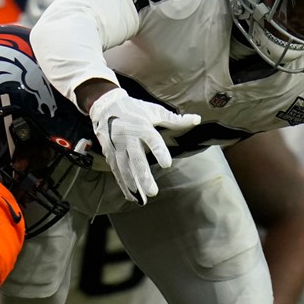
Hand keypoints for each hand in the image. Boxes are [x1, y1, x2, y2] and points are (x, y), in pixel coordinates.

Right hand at [88, 87, 198, 204]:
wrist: (106, 106)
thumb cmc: (134, 109)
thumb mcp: (155, 111)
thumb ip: (175, 119)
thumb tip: (197, 119)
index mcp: (142, 126)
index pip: (152, 141)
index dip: (159, 152)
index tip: (167, 164)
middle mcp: (128, 138)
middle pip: (136, 159)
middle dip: (143, 176)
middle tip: (153, 191)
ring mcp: (117, 146)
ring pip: (124, 168)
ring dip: (133, 183)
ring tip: (142, 197)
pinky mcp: (109, 153)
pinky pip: (116, 170)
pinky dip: (123, 183)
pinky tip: (130, 195)